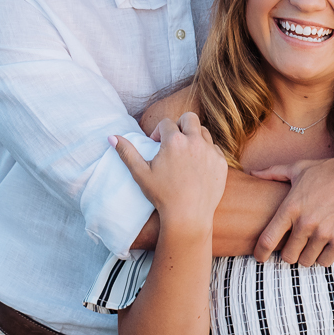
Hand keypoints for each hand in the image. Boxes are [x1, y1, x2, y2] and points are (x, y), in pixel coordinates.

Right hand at [112, 113, 227, 239]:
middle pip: (188, 118)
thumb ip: (127, 152)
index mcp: (174, 141)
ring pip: (203, 132)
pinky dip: (206, 152)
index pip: (166, 123)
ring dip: (194, 137)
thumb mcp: (140, 174)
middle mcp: (195, 141)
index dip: (158, 131)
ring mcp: (211, 151)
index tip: (156, 143)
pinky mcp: (221, 162)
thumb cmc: (162, 195)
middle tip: (173, 140)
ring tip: (185, 154)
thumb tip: (112, 136)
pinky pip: (214, 148)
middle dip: (179, 125)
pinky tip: (197, 166)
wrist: (188, 216)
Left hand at [249, 146, 333, 265]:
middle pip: (288, 256)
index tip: (260, 258)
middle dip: (291, 253)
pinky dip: (325, 256)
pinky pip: (325, 262)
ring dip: (309, 255)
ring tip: (314, 244)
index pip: (267, 240)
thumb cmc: (331, 170)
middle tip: (298, 246)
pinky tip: (328, 245)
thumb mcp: (300, 168)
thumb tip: (252, 172)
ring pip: (306, 261)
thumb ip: (273, 173)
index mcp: (291, 207)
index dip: (260, 253)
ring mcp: (324, 233)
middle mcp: (305, 222)